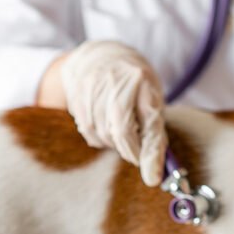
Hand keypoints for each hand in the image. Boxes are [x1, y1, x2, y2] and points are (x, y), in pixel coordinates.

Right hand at [60, 41, 166, 186]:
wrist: (102, 54)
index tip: (153, 179)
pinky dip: (99, 138)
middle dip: (131, 151)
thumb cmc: (135, 82)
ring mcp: (93, 86)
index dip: (151, 154)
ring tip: (121, 134)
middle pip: (121, 132)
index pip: (149, 123)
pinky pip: (87, 131)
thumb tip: (157, 172)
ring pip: (102, 134)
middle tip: (136, 152)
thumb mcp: (153, 98)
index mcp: (143, 81)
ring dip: (114, 144)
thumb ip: (155, 131)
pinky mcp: (76, 94)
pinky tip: (105, 127)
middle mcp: (117, 81)